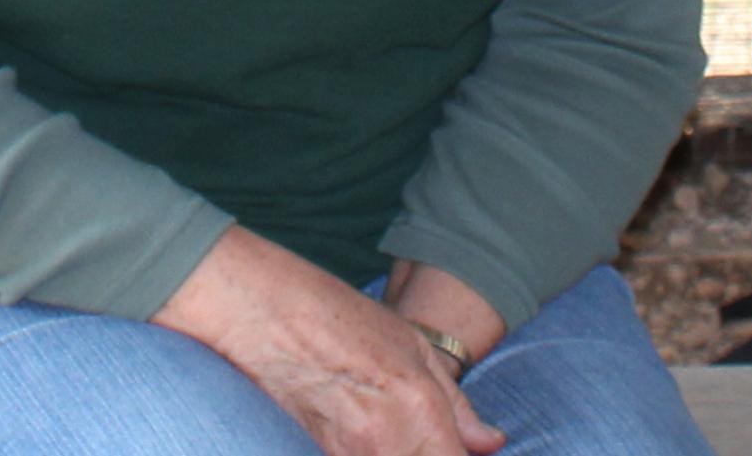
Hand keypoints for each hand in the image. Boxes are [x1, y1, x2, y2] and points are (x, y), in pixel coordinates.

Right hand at [152, 227, 504, 455]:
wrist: (259, 311)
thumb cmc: (335, 314)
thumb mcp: (409, 343)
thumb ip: (455, 404)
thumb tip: (492, 444)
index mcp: (420, 407)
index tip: (460, 449)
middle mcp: (388, 444)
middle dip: (436, 452)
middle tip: (425, 435)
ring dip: (404, 450)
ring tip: (392, 426)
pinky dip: (376, 451)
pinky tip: (372, 436)